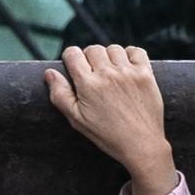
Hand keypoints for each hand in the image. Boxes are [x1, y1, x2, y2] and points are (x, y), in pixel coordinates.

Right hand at [44, 42, 177, 194]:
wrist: (141, 145)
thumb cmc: (107, 135)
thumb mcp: (77, 120)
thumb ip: (60, 94)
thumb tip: (49, 72)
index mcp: (88, 84)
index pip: (73, 53)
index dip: (71, 58)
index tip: (75, 67)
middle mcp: (108, 74)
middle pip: (93, 49)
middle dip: (90, 58)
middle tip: (94, 75)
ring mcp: (128, 72)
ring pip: (113, 49)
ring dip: (109, 57)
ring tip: (110, 74)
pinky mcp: (146, 74)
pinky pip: (136, 51)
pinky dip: (130, 55)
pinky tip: (126, 68)